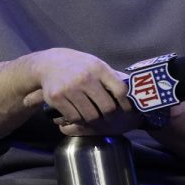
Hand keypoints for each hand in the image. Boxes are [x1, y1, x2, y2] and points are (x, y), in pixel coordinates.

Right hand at [21, 48, 135, 131]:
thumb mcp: (96, 65)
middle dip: (110, 117)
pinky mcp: (57, 97)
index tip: (128, 110)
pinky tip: (79, 114)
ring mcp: (70, 88)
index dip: (127, 104)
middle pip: (107, 108)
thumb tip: (136, 90)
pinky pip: (74, 117)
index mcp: (98, 68)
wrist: (48, 64)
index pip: (121, 90)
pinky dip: (78, 119)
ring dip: (94, 120)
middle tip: (109, 119)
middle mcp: (85, 78)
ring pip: (91, 116)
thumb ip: (112, 77)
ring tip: (94, 118)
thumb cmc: (78, 66)